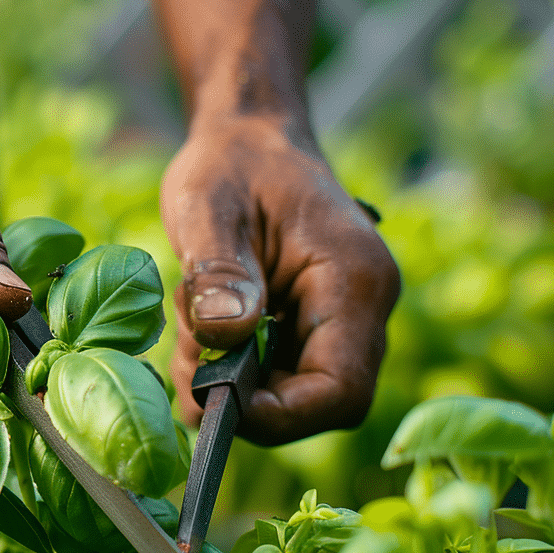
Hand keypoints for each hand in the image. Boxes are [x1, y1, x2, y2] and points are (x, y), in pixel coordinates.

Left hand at [161, 113, 399, 444]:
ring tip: (192, 324)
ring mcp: (343, 322)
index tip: (214, 396)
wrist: (249, 136)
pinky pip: (282, 376)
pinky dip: (234, 369)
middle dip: (249, 400)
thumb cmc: (232, 162)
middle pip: (323, 405)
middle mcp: (364, 310)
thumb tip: (225, 337)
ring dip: (234, 382)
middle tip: (189, 358)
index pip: (340, 390)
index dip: (280, 416)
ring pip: (297, 396)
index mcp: (355, 281)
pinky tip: (202, 327)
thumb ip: (219, 274)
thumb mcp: (208, 206)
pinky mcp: (314, 328)